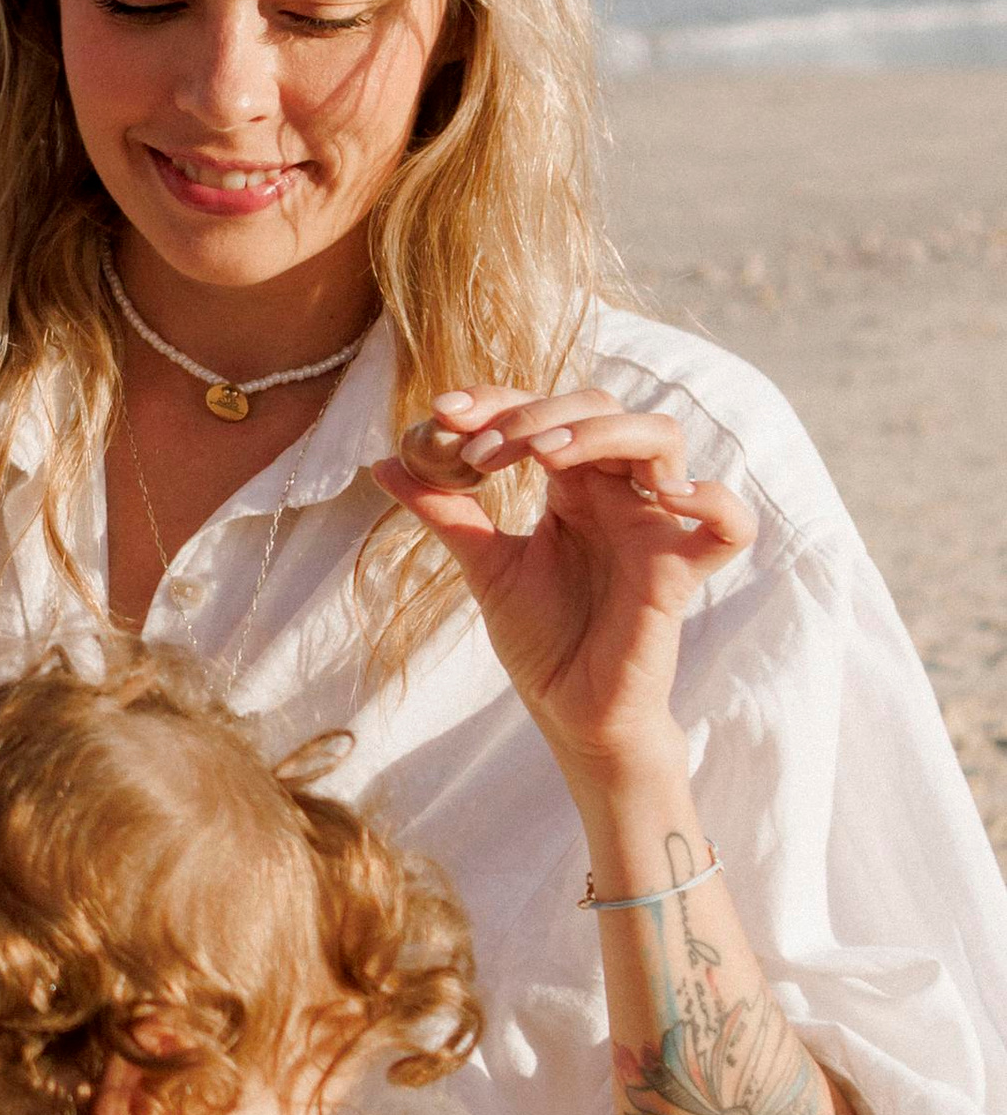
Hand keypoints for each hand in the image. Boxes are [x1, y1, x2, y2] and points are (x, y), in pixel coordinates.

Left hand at [374, 386, 753, 782]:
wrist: (570, 714)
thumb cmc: (541, 639)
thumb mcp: (484, 567)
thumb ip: (444, 512)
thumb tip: (383, 463)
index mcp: (574, 486)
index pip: (547, 411)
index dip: (498, 400)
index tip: (440, 413)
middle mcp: (618, 493)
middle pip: (601, 407)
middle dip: (537, 414)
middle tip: (481, 452)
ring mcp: (653, 526)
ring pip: (660, 437)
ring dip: (600, 432)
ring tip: (544, 459)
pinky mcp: (680, 571)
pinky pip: (730, 523)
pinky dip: (713, 499)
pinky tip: (667, 496)